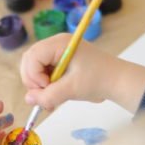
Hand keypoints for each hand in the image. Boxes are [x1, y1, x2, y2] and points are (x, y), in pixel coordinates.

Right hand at [20, 33, 144, 112]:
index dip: (34, 76)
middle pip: (29, 61)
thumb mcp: (72, 89)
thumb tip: (28, 100)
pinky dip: (44, 88)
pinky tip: (53, 98)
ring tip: (49, 101)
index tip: (47, 89)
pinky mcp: (59, 64)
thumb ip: (48, 96)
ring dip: (38, 87)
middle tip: (45, 96)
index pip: (32, 56)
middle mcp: (55, 45)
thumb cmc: (98, 80)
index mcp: (59, 44)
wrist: (116, 82)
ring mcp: (56, 54)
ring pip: (33, 69)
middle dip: (33, 81)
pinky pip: (42, 74)